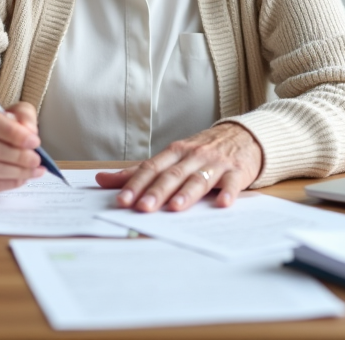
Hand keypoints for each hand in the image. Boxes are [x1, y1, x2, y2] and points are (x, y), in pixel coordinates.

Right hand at [0, 100, 44, 194]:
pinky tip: (21, 178)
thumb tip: (29, 133)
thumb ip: (23, 116)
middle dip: (17, 155)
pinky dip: (6, 183)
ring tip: (33, 170)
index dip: (12, 132)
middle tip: (36, 160)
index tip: (34, 141)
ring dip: (14, 172)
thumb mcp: (11, 110)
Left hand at [95, 123, 262, 211]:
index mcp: (174, 153)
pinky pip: (232, 182)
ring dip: (187, 193)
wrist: (243, 136)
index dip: (136, 184)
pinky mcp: (236, 171)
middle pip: (172, 175)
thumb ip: (138, 171)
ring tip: (175, 207)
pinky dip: (228, 192)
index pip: (151, 168)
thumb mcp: (170, 157)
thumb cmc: (201, 151)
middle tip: (143, 208)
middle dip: (157, 192)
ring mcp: (215, 163)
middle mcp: (192, 156)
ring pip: (198, 178)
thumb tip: (102, 180)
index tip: (122, 201)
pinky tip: (222, 204)